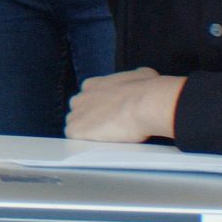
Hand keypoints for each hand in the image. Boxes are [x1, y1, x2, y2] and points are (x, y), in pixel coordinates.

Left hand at [66, 67, 183, 142]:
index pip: (88, 97)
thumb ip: (134, 78)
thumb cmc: (147, 90)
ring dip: (88, 132)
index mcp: (93, 84)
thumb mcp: (143, 75)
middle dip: (91, 119)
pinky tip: (99, 146)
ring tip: (106, 139)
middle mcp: (81, 97)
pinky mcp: (75, 130)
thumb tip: (140, 77)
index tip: (110, 113)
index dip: (99, 107)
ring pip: (75, 125)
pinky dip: (84, 143)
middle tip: (109, 127)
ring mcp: (76, 114)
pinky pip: (74, 139)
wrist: (145, 104)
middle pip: (79, 111)